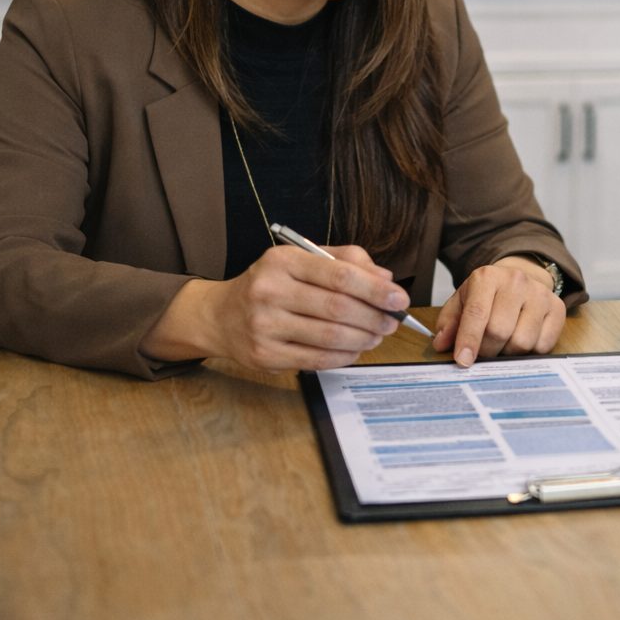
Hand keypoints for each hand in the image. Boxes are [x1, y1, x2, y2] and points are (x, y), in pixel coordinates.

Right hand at [149, 244, 410, 372]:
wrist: (220, 316)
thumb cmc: (271, 284)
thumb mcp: (302, 260)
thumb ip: (346, 261)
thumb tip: (385, 277)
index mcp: (282, 261)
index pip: (339, 275)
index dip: (375, 289)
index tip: (399, 298)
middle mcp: (269, 291)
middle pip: (338, 309)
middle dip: (374, 317)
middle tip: (393, 321)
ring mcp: (264, 326)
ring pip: (330, 337)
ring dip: (363, 339)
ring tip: (377, 336)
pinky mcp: (264, 355)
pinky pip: (316, 359)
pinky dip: (344, 356)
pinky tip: (355, 350)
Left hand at [431, 257, 565, 366]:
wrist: (520, 280)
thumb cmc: (487, 296)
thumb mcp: (462, 302)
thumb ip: (449, 323)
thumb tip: (442, 344)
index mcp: (487, 277)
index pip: (477, 314)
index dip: (468, 341)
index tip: (463, 361)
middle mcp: (516, 281)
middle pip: (499, 331)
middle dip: (487, 350)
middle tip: (483, 352)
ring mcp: (540, 294)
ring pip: (522, 342)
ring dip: (508, 353)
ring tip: (503, 344)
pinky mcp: (558, 309)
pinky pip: (543, 346)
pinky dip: (529, 353)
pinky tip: (521, 341)